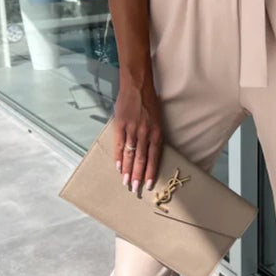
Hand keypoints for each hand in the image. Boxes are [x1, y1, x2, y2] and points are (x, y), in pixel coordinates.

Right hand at [113, 75, 163, 193]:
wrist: (137, 86)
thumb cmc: (149, 103)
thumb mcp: (157, 120)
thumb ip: (153, 136)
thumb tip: (149, 152)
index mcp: (156, 132)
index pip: (154, 157)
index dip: (151, 172)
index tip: (149, 184)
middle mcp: (145, 133)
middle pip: (142, 159)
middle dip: (139, 176)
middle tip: (136, 189)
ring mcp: (132, 129)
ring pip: (130, 154)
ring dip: (128, 170)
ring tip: (126, 182)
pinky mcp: (121, 125)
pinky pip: (119, 144)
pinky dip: (119, 157)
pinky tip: (118, 167)